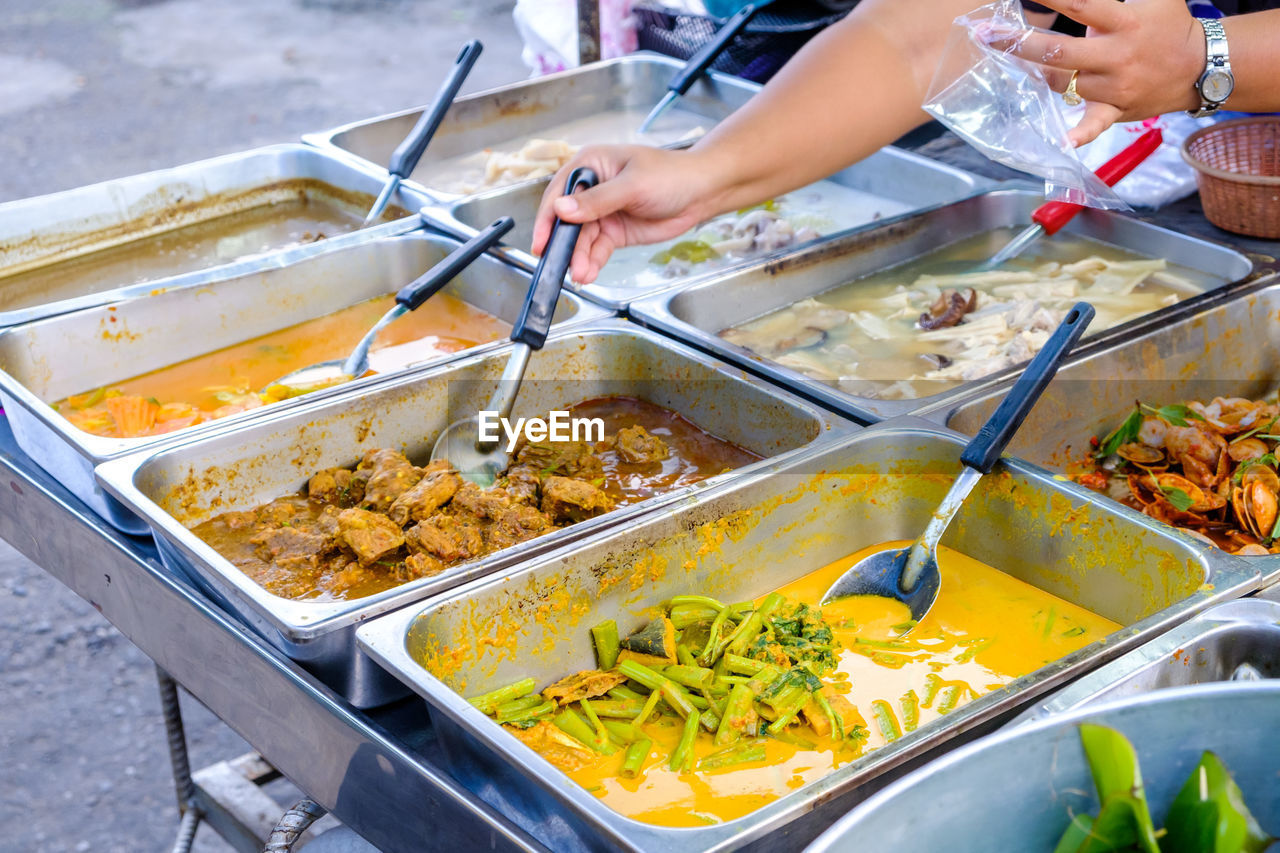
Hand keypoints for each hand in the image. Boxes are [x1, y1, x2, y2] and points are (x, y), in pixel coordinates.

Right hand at [531, 145, 719, 283]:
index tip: (541, 241)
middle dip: (564, 244)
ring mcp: (602, 212)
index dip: (548, 218)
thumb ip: (597, 200)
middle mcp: (591, 188)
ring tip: (581, 273)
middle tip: (560, 264)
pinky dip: (591, 262)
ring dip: (578, 257)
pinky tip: (588, 273)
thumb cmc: (670, 175)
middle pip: (567, 220)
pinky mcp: (614, 231)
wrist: (701, 193)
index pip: (559, 192)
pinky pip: (596, 249)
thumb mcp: (633, 185)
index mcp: (590, 165)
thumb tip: (562, 209)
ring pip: (581, 238)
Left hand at [1013, 0, 1203, 145]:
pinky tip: (1061, 141)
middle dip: (1020, 44)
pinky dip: (1078, 134)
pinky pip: (1095, 125)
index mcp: (1125, 23)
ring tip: (1011, 63)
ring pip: (1063, 83)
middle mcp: (1117, 56)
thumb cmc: (1169, 24)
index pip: (1081, 6)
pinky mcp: (1117, 110)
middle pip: (1060, 52)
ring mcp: (1116, 87)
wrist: (1201, 65)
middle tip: (989, 35)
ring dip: (1036, 74)